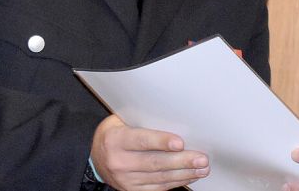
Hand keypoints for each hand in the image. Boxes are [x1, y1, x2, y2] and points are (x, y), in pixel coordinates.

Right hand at [90, 114, 209, 190]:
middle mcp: (119, 162)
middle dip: (181, 161)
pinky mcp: (132, 190)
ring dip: (184, 173)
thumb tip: (174, 114)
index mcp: (115, 140)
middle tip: (201, 158)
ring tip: (202, 168)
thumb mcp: (120, 120)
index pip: (141, 141)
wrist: (96, 158)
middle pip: (154, 163)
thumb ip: (142, 119)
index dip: (161, 142)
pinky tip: (190, 176)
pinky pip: (158, 188)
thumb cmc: (114, 134)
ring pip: (159, 178)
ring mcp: (125, 180)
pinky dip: (177, 182)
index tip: (180, 143)